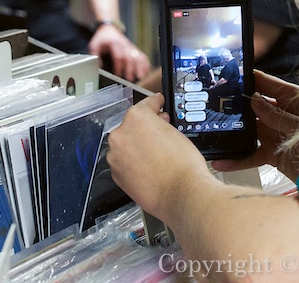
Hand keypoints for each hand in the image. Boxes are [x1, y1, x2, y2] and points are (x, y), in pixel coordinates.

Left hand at [88, 24, 150, 80]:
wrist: (109, 30)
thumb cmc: (102, 40)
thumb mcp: (94, 45)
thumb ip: (96, 56)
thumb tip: (99, 68)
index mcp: (114, 44)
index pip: (119, 56)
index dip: (119, 66)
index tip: (117, 75)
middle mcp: (124, 45)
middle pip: (130, 58)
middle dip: (130, 69)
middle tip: (129, 80)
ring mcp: (131, 48)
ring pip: (138, 57)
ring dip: (140, 68)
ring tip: (140, 78)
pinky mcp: (135, 50)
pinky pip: (142, 57)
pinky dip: (145, 64)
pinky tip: (145, 73)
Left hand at [107, 93, 209, 220]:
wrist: (181, 193)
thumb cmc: (182, 166)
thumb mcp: (176, 132)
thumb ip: (161, 124)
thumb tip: (158, 124)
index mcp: (136, 118)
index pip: (146, 105)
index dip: (155, 105)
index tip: (156, 105)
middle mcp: (121, 135)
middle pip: (132, 126)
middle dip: (145, 129)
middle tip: (161, 135)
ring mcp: (116, 156)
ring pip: (126, 146)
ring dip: (137, 147)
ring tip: (156, 156)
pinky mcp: (116, 175)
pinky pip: (124, 163)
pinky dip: (133, 163)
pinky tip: (149, 168)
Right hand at [211, 70, 298, 180]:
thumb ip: (278, 116)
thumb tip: (255, 100)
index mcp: (296, 100)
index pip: (269, 84)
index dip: (250, 79)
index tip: (230, 74)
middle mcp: (283, 115)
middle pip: (255, 106)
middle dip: (236, 105)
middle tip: (214, 102)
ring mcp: (277, 134)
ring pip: (250, 130)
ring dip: (233, 132)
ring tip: (212, 130)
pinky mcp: (273, 154)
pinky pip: (252, 154)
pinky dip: (237, 159)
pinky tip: (222, 161)